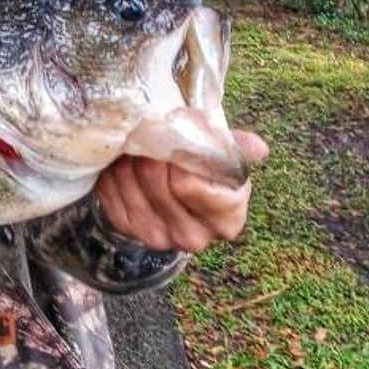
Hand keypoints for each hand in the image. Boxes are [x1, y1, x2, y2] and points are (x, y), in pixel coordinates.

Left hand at [95, 130, 266, 253]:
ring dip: (129, 156)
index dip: (179, 155)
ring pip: (129, 180)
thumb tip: (258, 148)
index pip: (188, 185)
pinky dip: (113, 169)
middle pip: (155, 180)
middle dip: (151, 150)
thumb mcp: (222, 152)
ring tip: (139, 143)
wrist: (173, 179)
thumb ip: (236, 148)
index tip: (178, 136)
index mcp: (226, 221)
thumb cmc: (204, 164)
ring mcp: (156, 237)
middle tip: (151, 130)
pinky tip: (124, 161)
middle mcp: (193, 238)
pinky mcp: (126, 228)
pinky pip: (109, 190)